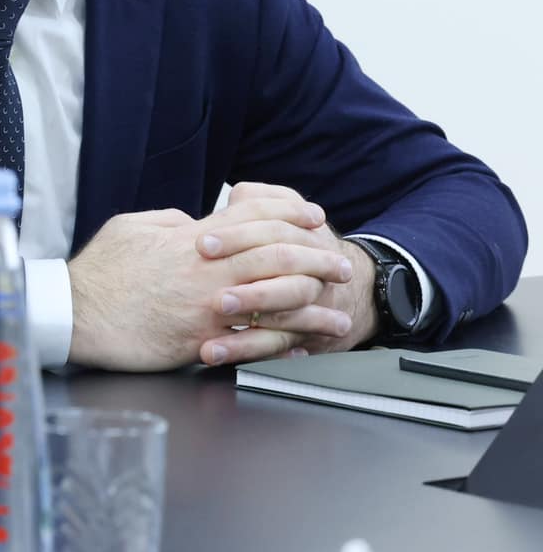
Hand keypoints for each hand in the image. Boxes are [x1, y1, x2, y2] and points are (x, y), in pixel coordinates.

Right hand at [67, 189, 354, 370]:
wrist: (77, 314)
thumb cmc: (99, 272)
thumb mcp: (130, 228)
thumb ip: (166, 221)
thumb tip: (188, 220)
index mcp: (191, 237)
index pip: (254, 215)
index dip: (289, 212)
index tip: (313, 216)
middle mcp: (209, 269)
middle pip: (279, 255)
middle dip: (316, 257)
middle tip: (339, 264)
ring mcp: (209, 306)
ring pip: (277, 299)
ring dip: (313, 305)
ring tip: (337, 314)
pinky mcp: (203, 339)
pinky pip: (256, 340)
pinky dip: (285, 343)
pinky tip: (303, 347)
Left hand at [194, 182, 378, 364]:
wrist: (350, 285)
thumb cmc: (299, 245)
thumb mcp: (287, 215)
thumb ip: (259, 201)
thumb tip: (236, 197)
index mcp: (302, 234)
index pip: (271, 230)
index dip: (236, 236)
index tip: (201, 244)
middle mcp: (310, 269)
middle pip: (283, 276)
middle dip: (249, 290)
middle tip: (214, 299)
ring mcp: (309, 304)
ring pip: (283, 317)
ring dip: (246, 331)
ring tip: (211, 342)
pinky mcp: (302, 334)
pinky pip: (275, 346)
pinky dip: (246, 351)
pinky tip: (219, 355)